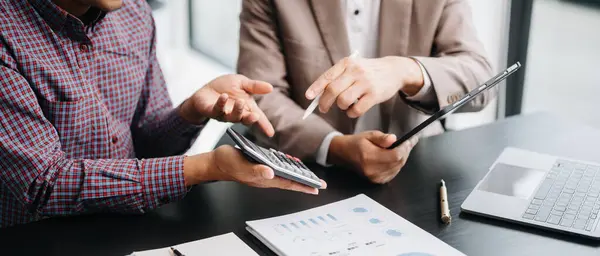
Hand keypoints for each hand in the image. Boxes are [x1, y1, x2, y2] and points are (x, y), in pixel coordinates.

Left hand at [180, 74, 274, 136]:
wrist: (206, 89)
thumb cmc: (225, 87)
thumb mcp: (242, 83)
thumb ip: (255, 86)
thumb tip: (270, 88)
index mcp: (247, 107)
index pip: (259, 118)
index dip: (265, 125)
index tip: (270, 133)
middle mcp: (237, 113)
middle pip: (246, 119)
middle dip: (251, 119)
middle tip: (255, 116)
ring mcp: (225, 114)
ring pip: (233, 117)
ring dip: (237, 110)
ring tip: (240, 102)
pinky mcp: (213, 112)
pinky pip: (218, 110)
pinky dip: (221, 103)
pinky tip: (223, 97)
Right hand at [184, 145, 326, 193]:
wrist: (215, 162)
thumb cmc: (226, 163)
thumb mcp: (241, 165)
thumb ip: (255, 171)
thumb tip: (271, 173)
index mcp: (263, 178)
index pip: (288, 183)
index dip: (302, 185)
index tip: (316, 188)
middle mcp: (265, 177)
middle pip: (289, 181)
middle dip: (304, 183)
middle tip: (319, 184)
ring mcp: (263, 173)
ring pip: (284, 175)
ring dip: (297, 176)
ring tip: (310, 177)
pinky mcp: (260, 166)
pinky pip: (277, 169)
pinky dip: (286, 167)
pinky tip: (292, 164)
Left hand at [305, 56, 423, 117]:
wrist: (394, 70)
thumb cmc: (368, 72)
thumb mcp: (353, 67)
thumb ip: (337, 78)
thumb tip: (317, 95)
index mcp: (347, 63)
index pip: (327, 77)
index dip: (316, 88)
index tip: (308, 97)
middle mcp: (356, 71)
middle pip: (332, 91)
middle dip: (324, 103)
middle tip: (323, 108)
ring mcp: (366, 82)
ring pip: (343, 101)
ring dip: (340, 107)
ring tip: (345, 106)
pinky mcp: (375, 94)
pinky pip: (356, 110)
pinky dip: (351, 113)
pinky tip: (354, 110)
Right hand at [328, 131, 417, 183]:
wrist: (343, 154)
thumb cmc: (356, 143)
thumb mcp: (368, 135)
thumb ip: (382, 138)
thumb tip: (394, 139)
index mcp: (369, 156)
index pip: (395, 155)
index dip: (405, 148)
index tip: (410, 140)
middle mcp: (372, 169)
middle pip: (398, 162)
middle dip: (406, 152)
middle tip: (409, 142)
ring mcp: (374, 177)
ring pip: (397, 168)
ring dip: (403, 158)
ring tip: (404, 148)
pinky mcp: (376, 181)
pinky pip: (393, 173)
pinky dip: (397, 165)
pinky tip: (396, 158)